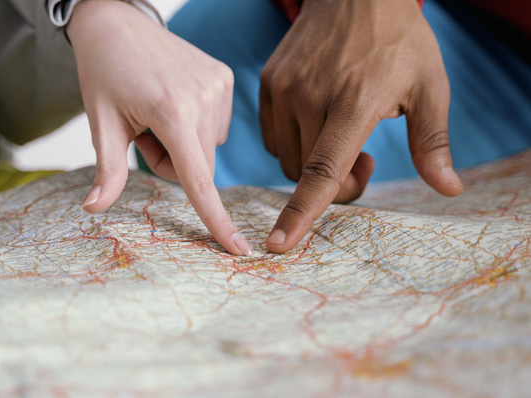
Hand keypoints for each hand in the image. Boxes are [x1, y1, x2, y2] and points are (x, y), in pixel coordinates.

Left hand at [67, 0, 251, 255]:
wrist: (117, 23)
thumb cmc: (104, 72)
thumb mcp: (102, 122)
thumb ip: (107, 170)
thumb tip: (93, 209)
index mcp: (172, 112)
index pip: (198, 180)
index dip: (217, 220)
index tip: (239, 250)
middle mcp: (204, 99)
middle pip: (199, 168)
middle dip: (173, 165)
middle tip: (144, 134)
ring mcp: (218, 86)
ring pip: (208, 149)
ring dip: (184, 146)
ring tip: (157, 113)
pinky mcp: (224, 78)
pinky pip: (215, 127)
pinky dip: (195, 126)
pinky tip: (175, 100)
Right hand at [260, 0, 463, 252]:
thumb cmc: (399, 40)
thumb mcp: (429, 86)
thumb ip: (432, 143)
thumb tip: (449, 189)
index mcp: (353, 103)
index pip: (322, 171)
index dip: (301, 213)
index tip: (279, 245)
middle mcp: (309, 97)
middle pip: (306, 174)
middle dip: (336, 182)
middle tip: (365, 158)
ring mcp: (283, 88)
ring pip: (286, 158)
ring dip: (312, 163)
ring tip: (340, 133)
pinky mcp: (268, 82)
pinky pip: (273, 135)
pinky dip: (294, 142)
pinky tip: (318, 119)